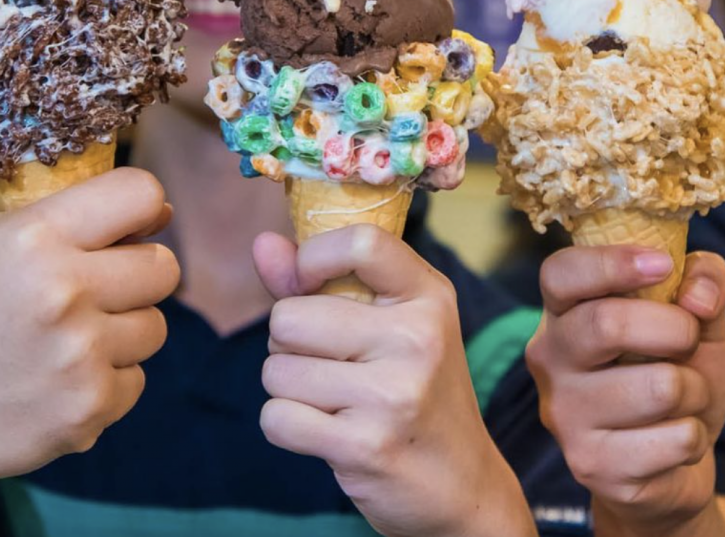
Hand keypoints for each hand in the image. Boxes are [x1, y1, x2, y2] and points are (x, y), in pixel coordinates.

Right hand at [0, 168, 179, 493]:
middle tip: (101, 290)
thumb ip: (66, 210)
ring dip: (123, 333)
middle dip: (140, 276)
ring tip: (71, 340)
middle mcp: (62, 290)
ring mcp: (79, 353)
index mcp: (35, 237)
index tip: (133, 224)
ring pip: (155, 326)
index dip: (144, 207)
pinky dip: (107, 382)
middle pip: (164, 266)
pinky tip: (61, 381)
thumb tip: (160, 208)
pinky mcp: (89, 407)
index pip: (140, 193)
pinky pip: (136, 380)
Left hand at [253, 226, 535, 536]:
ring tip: (332, 397)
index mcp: (428, 295)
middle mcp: (417, 339)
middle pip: (290, 316)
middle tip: (328, 360)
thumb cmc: (412, 386)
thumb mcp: (388, 320)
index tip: (307, 283)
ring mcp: (394, 394)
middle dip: (288, 341)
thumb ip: (318, 279)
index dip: (312, 258)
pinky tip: (325, 430)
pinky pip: (276, 417)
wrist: (461, 483)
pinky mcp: (366, 446)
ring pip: (276, 369)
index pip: (360, 242)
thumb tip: (262, 244)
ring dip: (288, 386)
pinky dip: (286, 425)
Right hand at [526, 246, 724, 535]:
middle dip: (675, 329)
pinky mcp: (591, 463)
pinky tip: (671, 439)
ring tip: (681, 398)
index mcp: (561, 311)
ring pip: (658, 388)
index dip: (609, 263)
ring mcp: (564, 413)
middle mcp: (548, 357)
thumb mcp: (695, 320)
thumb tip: (698, 295)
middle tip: (689, 339)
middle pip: (606, 324)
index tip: (662, 265)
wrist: (667, 463)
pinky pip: (676, 439)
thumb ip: (704, 282)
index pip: (560, 273)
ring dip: (694, 390)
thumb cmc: (671, 373)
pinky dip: (695, 436)